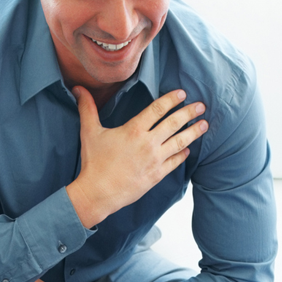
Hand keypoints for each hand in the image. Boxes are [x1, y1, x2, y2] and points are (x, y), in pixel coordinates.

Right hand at [66, 87, 208, 227]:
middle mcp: (148, 143)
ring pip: (179, 142)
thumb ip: (87, 108)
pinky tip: (188, 149)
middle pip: (174, 123)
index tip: (182, 93)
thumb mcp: (89, 132)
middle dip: (189, 113)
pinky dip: (182, 154)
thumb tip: (78, 88)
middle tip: (201, 106)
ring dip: (193, 133)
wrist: (99, 193)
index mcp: (134, 129)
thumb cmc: (94, 163)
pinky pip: (174, 163)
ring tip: (204, 125)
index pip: (158, 109)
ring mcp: (154, 160)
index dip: (172, 100)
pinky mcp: (156, 176)